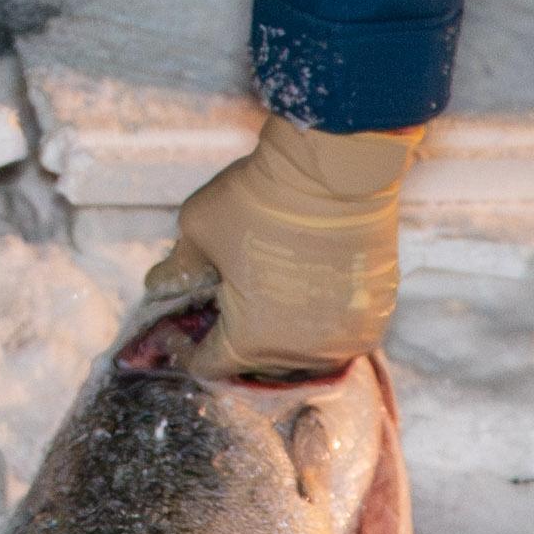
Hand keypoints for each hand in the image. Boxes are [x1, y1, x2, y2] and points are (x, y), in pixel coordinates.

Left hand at [145, 116, 415, 374]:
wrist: (335, 169)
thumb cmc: (259, 199)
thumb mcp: (197, 230)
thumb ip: (177, 269)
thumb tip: (159, 286)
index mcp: (251, 340)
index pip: (210, 364)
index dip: (188, 346)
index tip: (180, 325)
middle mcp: (301, 351)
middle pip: (257, 362)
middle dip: (235, 338)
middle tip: (224, 303)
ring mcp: (344, 336)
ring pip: (302, 353)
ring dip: (280, 335)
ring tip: (267, 299)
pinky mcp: (375, 314)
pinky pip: (338, 333)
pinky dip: (319, 320)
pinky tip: (307, 290)